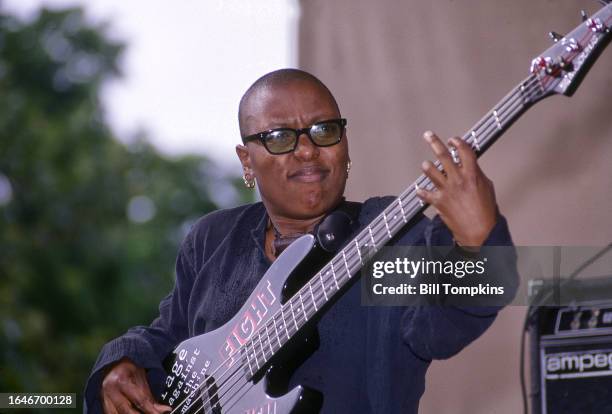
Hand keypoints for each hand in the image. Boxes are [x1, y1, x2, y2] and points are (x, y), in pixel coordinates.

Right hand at [101, 358, 170, 413]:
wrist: (112, 363)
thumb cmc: (128, 368)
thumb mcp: (141, 376)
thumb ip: (149, 395)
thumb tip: (164, 410)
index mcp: (122, 379)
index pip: (139, 400)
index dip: (152, 409)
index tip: (164, 411)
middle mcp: (110, 389)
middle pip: (127, 411)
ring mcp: (104, 397)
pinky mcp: (102, 403)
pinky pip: (111, 413)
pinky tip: (133, 413)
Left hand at [416, 131, 496, 246]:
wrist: (479, 231)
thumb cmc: (486, 212)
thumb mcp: (487, 188)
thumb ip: (477, 174)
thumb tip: (471, 166)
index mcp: (472, 175)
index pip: (464, 151)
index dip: (458, 142)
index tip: (453, 139)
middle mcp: (458, 180)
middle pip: (443, 155)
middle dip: (434, 142)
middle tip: (428, 135)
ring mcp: (447, 190)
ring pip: (431, 171)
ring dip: (427, 166)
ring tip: (426, 164)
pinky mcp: (439, 202)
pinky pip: (425, 193)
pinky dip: (422, 192)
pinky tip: (420, 190)